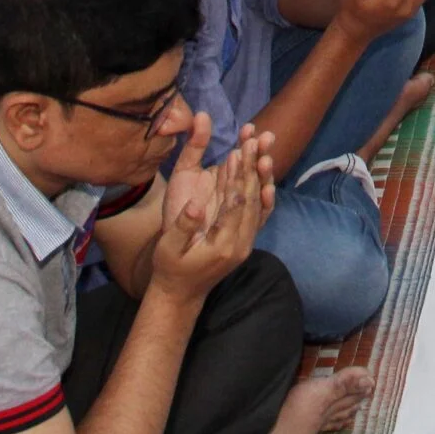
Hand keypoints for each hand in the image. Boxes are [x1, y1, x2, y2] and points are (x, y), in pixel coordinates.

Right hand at [150, 125, 276, 303]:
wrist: (181, 294)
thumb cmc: (170, 269)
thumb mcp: (168, 249)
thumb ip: (183, 227)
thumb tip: (195, 204)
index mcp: (224, 245)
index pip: (237, 205)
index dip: (238, 177)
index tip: (239, 151)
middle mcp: (242, 244)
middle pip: (253, 199)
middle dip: (253, 167)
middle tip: (254, 139)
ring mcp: (246, 242)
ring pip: (260, 203)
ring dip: (260, 173)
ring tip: (262, 146)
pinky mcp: (245, 239)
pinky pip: (260, 213)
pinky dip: (263, 192)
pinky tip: (266, 175)